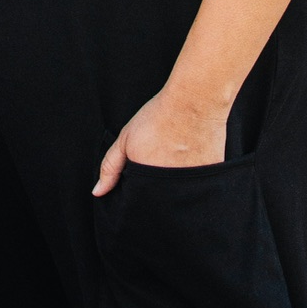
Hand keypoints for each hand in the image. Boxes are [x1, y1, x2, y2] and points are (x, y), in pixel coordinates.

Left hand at [93, 86, 228, 194]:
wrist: (194, 103)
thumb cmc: (159, 117)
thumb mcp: (126, 139)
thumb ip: (110, 167)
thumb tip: (97, 192)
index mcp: (145, 183)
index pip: (139, 204)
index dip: (138, 191)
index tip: (143, 171)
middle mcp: (168, 190)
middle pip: (159, 205)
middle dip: (156, 192)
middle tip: (161, 159)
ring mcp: (190, 188)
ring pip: (179, 200)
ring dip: (176, 188)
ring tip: (176, 157)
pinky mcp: (209, 182)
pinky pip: (199, 192)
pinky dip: (194, 182)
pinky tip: (192, 159)